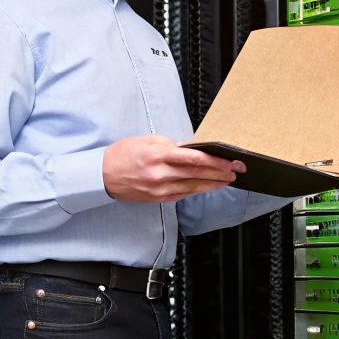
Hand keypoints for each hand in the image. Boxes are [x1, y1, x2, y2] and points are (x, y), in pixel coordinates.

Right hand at [102, 135, 246, 202]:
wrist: (103, 175)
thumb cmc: (123, 154)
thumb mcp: (147, 140)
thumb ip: (171, 146)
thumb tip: (191, 150)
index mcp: (159, 155)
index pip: (194, 159)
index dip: (215, 161)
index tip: (230, 161)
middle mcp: (161, 174)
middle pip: (198, 174)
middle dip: (220, 173)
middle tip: (236, 171)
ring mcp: (160, 189)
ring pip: (193, 187)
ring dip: (213, 184)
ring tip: (228, 180)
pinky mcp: (159, 198)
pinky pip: (183, 194)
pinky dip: (197, 189)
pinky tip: (208, 186)